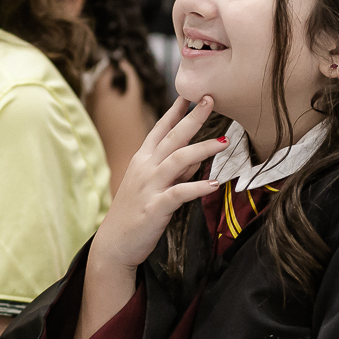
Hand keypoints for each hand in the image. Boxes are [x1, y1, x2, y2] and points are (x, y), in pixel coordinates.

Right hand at [92, 96, 228, 272]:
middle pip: (172, 137)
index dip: (176, 111)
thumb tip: (199, 158)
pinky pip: (179, 193)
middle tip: (210, 99)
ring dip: (202, 148)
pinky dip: (198, 187)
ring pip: (178, 160)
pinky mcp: (155, 207)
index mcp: (142, 160)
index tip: (190, 94)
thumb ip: (175, 171)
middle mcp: (145, 168)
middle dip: (192, 117)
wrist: (114, 244)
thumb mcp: (152, 186)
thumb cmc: (134, 213)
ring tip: (224, 141)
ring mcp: (149, 186)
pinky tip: (215, 184)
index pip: (160, 129)